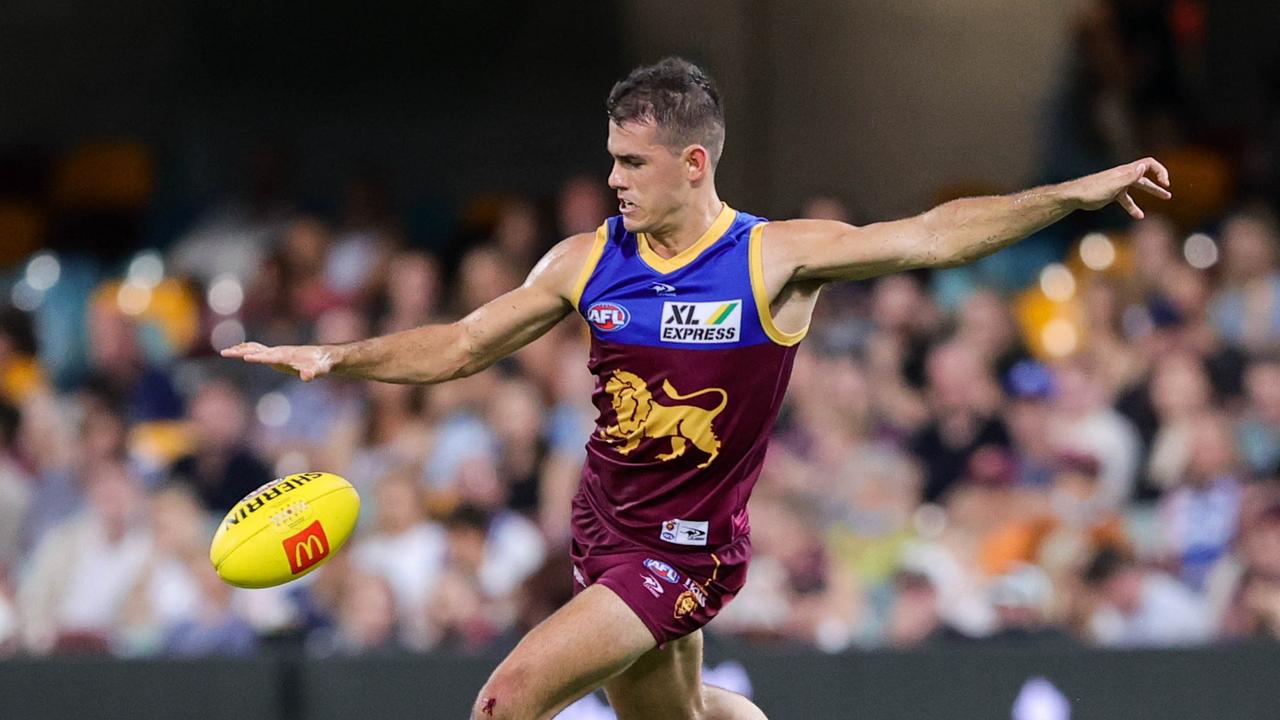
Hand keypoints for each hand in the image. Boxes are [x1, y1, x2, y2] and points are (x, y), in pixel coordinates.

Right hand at [220, 342, 337, 381]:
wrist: (323, 356)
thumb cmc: (321, 365)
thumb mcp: (319, 370)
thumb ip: (312, 373)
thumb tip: (307, 377)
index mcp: (286, 356)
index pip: (269, 356)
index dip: (258, 357)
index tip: (245, 357)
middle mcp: (279, 352)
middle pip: (257, 350)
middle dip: (241, 352)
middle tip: (224, 352)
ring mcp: (276, 352)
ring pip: (255, 349)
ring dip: (240, 349)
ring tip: (224, 351)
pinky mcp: (276, 354)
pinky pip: (258, 350)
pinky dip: (247, 349)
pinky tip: (238, 350)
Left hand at [1065, 157, 1171, 218]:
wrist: (1075, 196)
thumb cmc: (1092, 190)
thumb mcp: (1114, 185)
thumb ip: (1129, 176)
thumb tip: (1143, 166)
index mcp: (1125, 171)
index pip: (1148, 164)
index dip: (1160, 171)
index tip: (1165, 183)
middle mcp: (1123, 176)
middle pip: (1145, 176)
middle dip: (1158, 183)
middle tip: (1168, 190)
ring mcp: (1118, 185)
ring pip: (1138, 187)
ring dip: (1152, 192)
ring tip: (1165, 198)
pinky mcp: (1112, 194)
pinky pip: (1127, 200)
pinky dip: (1134, 207)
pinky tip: (1139, 216)